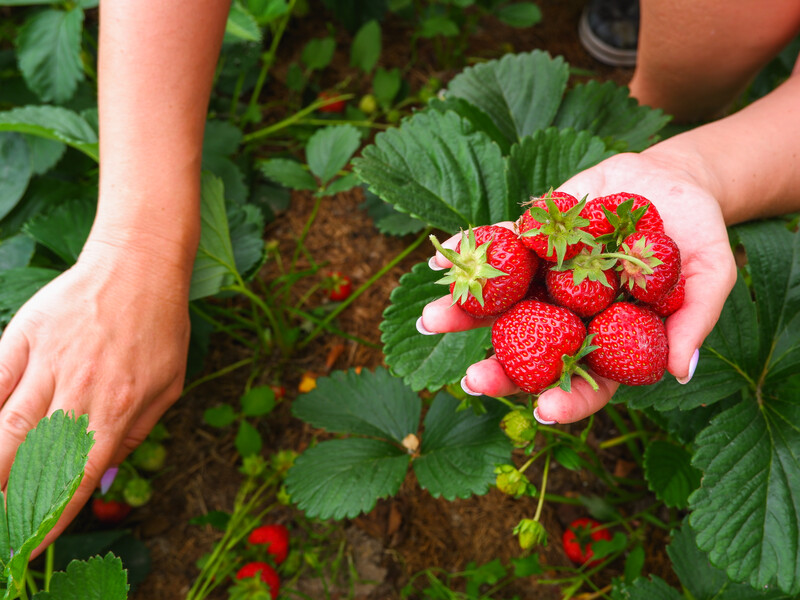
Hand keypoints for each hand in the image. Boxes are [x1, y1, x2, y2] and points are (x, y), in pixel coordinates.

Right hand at [0, 236, 191, 552]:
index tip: (30, 544)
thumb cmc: (160, 328)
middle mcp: (80, 391)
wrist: (139, 266)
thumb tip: (106, 471)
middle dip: (8, 499)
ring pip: (4, 425)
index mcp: (119, 408)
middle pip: (32, 458)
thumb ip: (137, 431)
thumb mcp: (168, 385)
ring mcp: (47, 362)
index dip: (52, 516)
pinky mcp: (23, 336)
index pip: (79, 477)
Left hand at [419, 151, 737, 422]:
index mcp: (610, 336)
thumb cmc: (696, 236)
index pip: (587, 380)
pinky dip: (471, 251)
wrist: (671, 182)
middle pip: (532, 351)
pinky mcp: (531, 239)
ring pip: (501, 303)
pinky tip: (442, 260)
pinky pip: (498, 246)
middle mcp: (569, 314)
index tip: (544, 410)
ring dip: (464, 312)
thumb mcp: (710, 273)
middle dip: (500, 369)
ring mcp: (545, 278)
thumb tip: (681, 373)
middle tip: (473, 381)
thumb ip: (694, 320)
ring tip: (431, 320)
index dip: (566, 398)